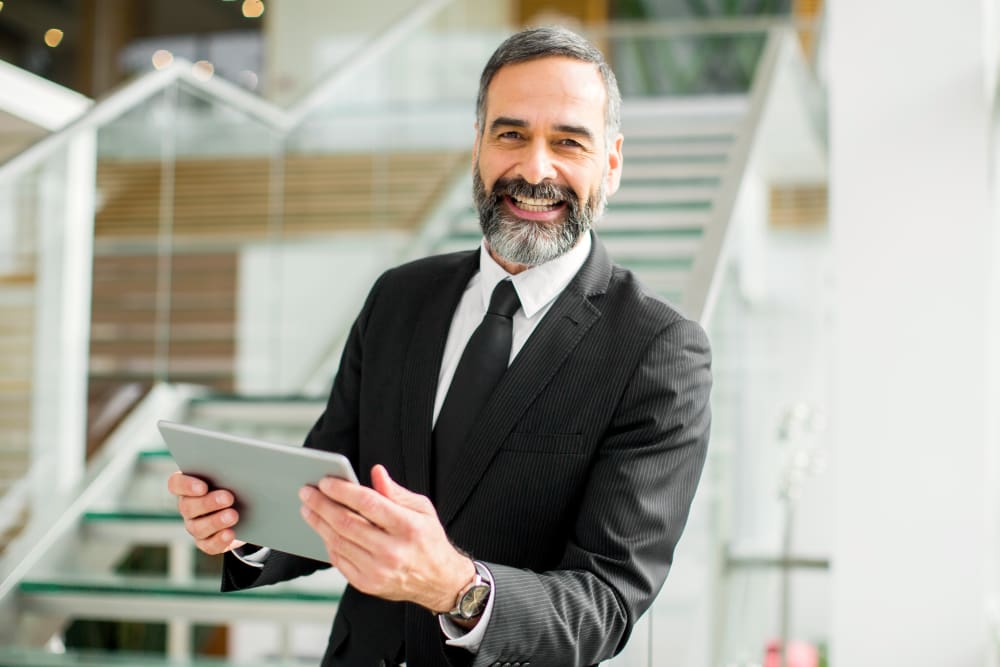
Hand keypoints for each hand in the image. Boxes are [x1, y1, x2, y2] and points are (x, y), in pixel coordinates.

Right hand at [167, 471, 245, 554]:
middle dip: (208, 503)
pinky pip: (209, 545)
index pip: (176, 484)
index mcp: (190, 485)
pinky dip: (219, 540)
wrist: (249, 512)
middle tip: (228, 498)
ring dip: (216, 521)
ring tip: (233, 516)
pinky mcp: (207, 542)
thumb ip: (231, 469)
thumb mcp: (235, 475)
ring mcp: (195, 526)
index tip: (203, 487)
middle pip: (188, 506)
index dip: (186, 485)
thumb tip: (243, 462)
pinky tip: (230, 534)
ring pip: (198, 527)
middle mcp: (188, 506)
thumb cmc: (238, 485)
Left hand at [299, 464, 474, 612]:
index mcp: (408, 527)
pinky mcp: (367, 584)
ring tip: (309, 508)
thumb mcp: (422, 509)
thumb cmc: (429, 541)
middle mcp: (392, 551)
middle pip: (346, 523)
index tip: (326, 481)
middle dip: (322, 504)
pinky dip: (328, 542)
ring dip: (318, 523)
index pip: (368, 503)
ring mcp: (378, 570)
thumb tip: (375, 473)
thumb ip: (395, 492)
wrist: (438, 581)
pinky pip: (339, 560)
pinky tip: (323, 529)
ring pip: (338, 542)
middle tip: (307, 492)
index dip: (343, 490)